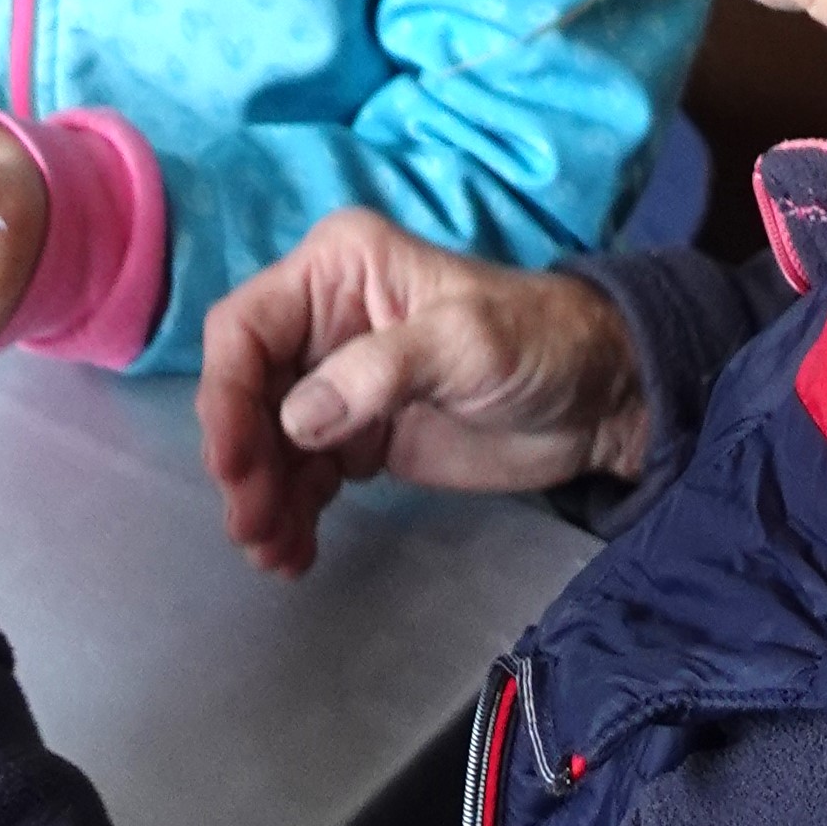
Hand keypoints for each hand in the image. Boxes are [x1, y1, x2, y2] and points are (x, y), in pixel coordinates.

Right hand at [197, 209, 648, 579]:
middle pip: (246, 393)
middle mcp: (321, 321)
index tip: (233, 462)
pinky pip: (302, 476)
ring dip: (262, 499)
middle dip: (243, 460)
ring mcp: (335, 383)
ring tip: (273, 554)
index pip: (246, 328)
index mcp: (336, 271)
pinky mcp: (355, 437)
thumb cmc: (540, 342)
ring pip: (267, 443)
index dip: (226, 394)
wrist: (600, 399)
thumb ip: (380, 371)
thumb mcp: (467, 342)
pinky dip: (291, 515)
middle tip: (252, 526)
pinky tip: (293, 554)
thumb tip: (296, 420)